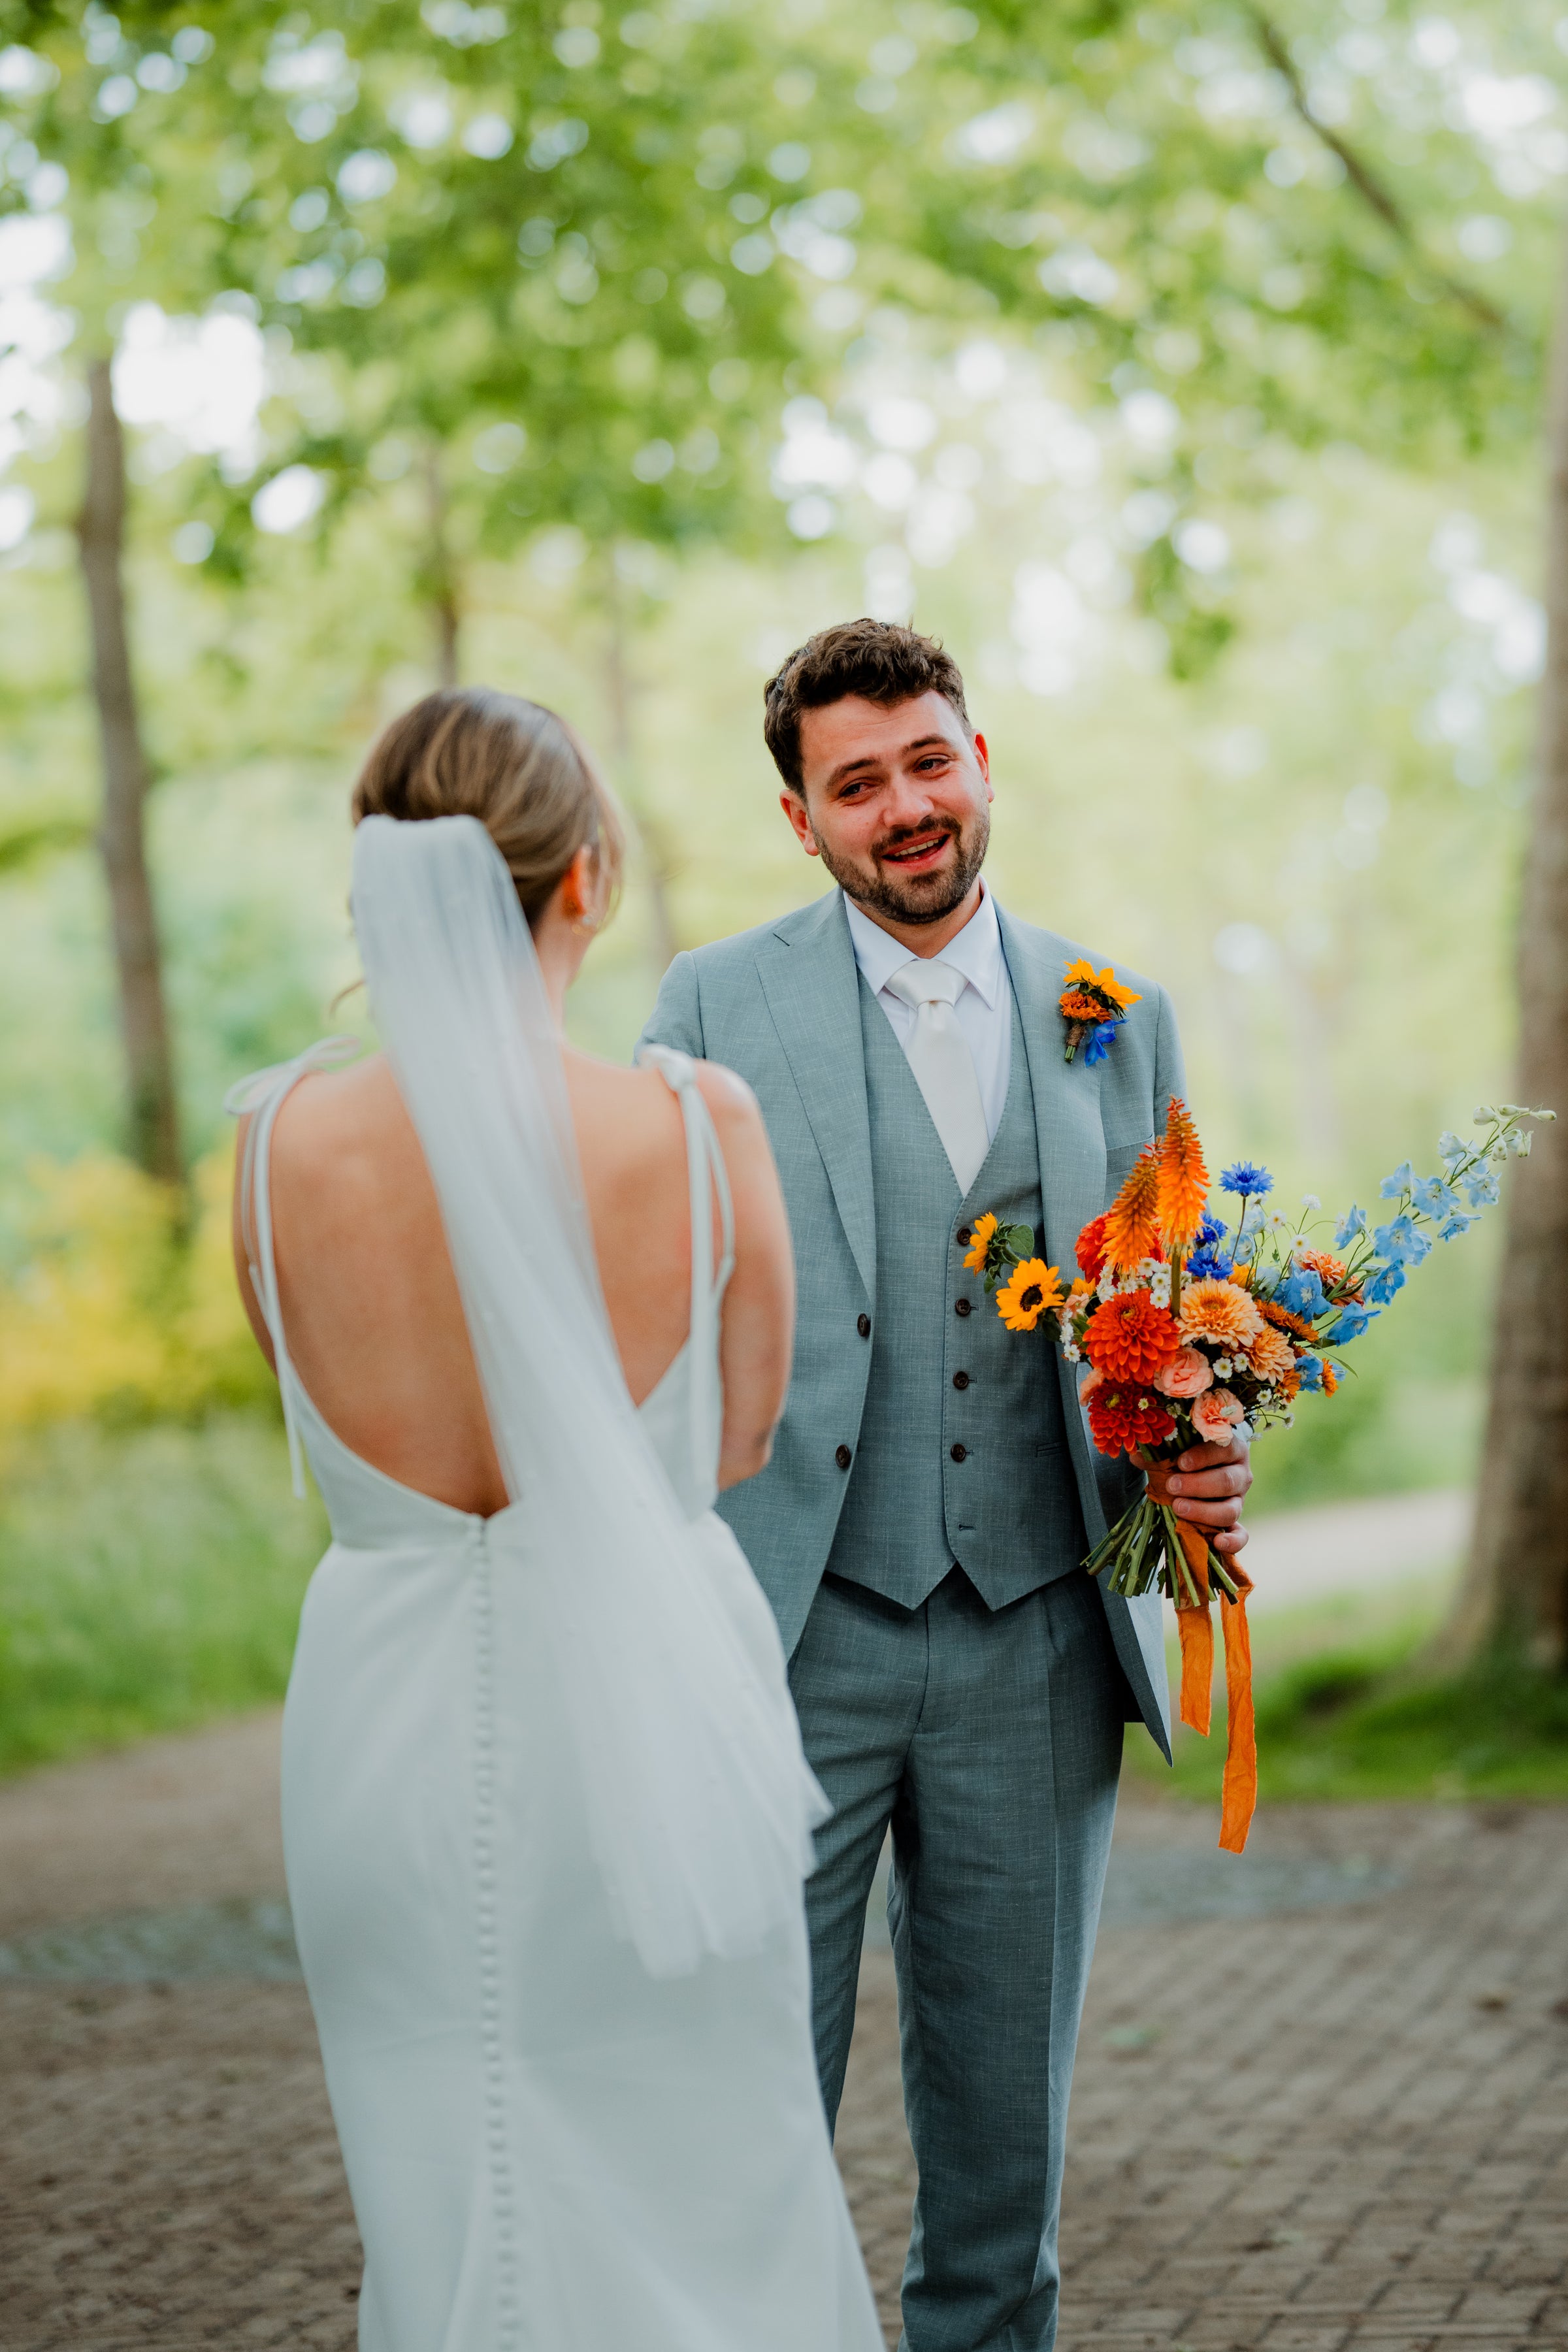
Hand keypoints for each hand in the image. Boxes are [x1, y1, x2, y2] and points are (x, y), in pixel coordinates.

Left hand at [1146, 1434, 1251, 1557]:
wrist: (1196, 1478)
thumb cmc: (1186, 1460)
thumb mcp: (1175, 1453)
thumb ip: (1160, 1454)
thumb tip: (1136, 1456)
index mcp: (1230, 1450)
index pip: (1222, 1450)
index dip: (1202, 1457)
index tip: (1180, 1463)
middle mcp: (1240, 1475)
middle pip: (1226, 1481)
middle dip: (1197, 1485)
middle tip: (1172, 1486)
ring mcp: (1239, 1501)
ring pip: (1231, 1509)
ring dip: (1204, 1511)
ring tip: (1178, 1507)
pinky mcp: (1236, 1523)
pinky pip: (1241, 1536)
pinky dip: (1233, 1542)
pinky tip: (1217, 1542)